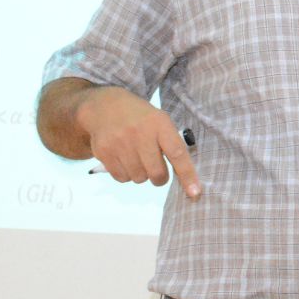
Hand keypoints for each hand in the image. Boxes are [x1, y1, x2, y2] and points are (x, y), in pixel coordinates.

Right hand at [76, 86, 201, 198]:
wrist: (104, 106)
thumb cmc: (140, 118)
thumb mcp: (159, 120)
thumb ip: (171, 144)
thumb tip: (185, 178)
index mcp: (159, 123)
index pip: (177, 153)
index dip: (187, 175)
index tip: (194, 192)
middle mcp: (140, 133)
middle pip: (157, 173)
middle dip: (159, 177)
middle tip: (156, 169)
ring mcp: (120, 143)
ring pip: (138, 178)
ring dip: (141, 174)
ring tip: (136, 157)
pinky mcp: (104, 152)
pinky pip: (122, 178)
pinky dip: (126, 174)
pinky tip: (123, 158)